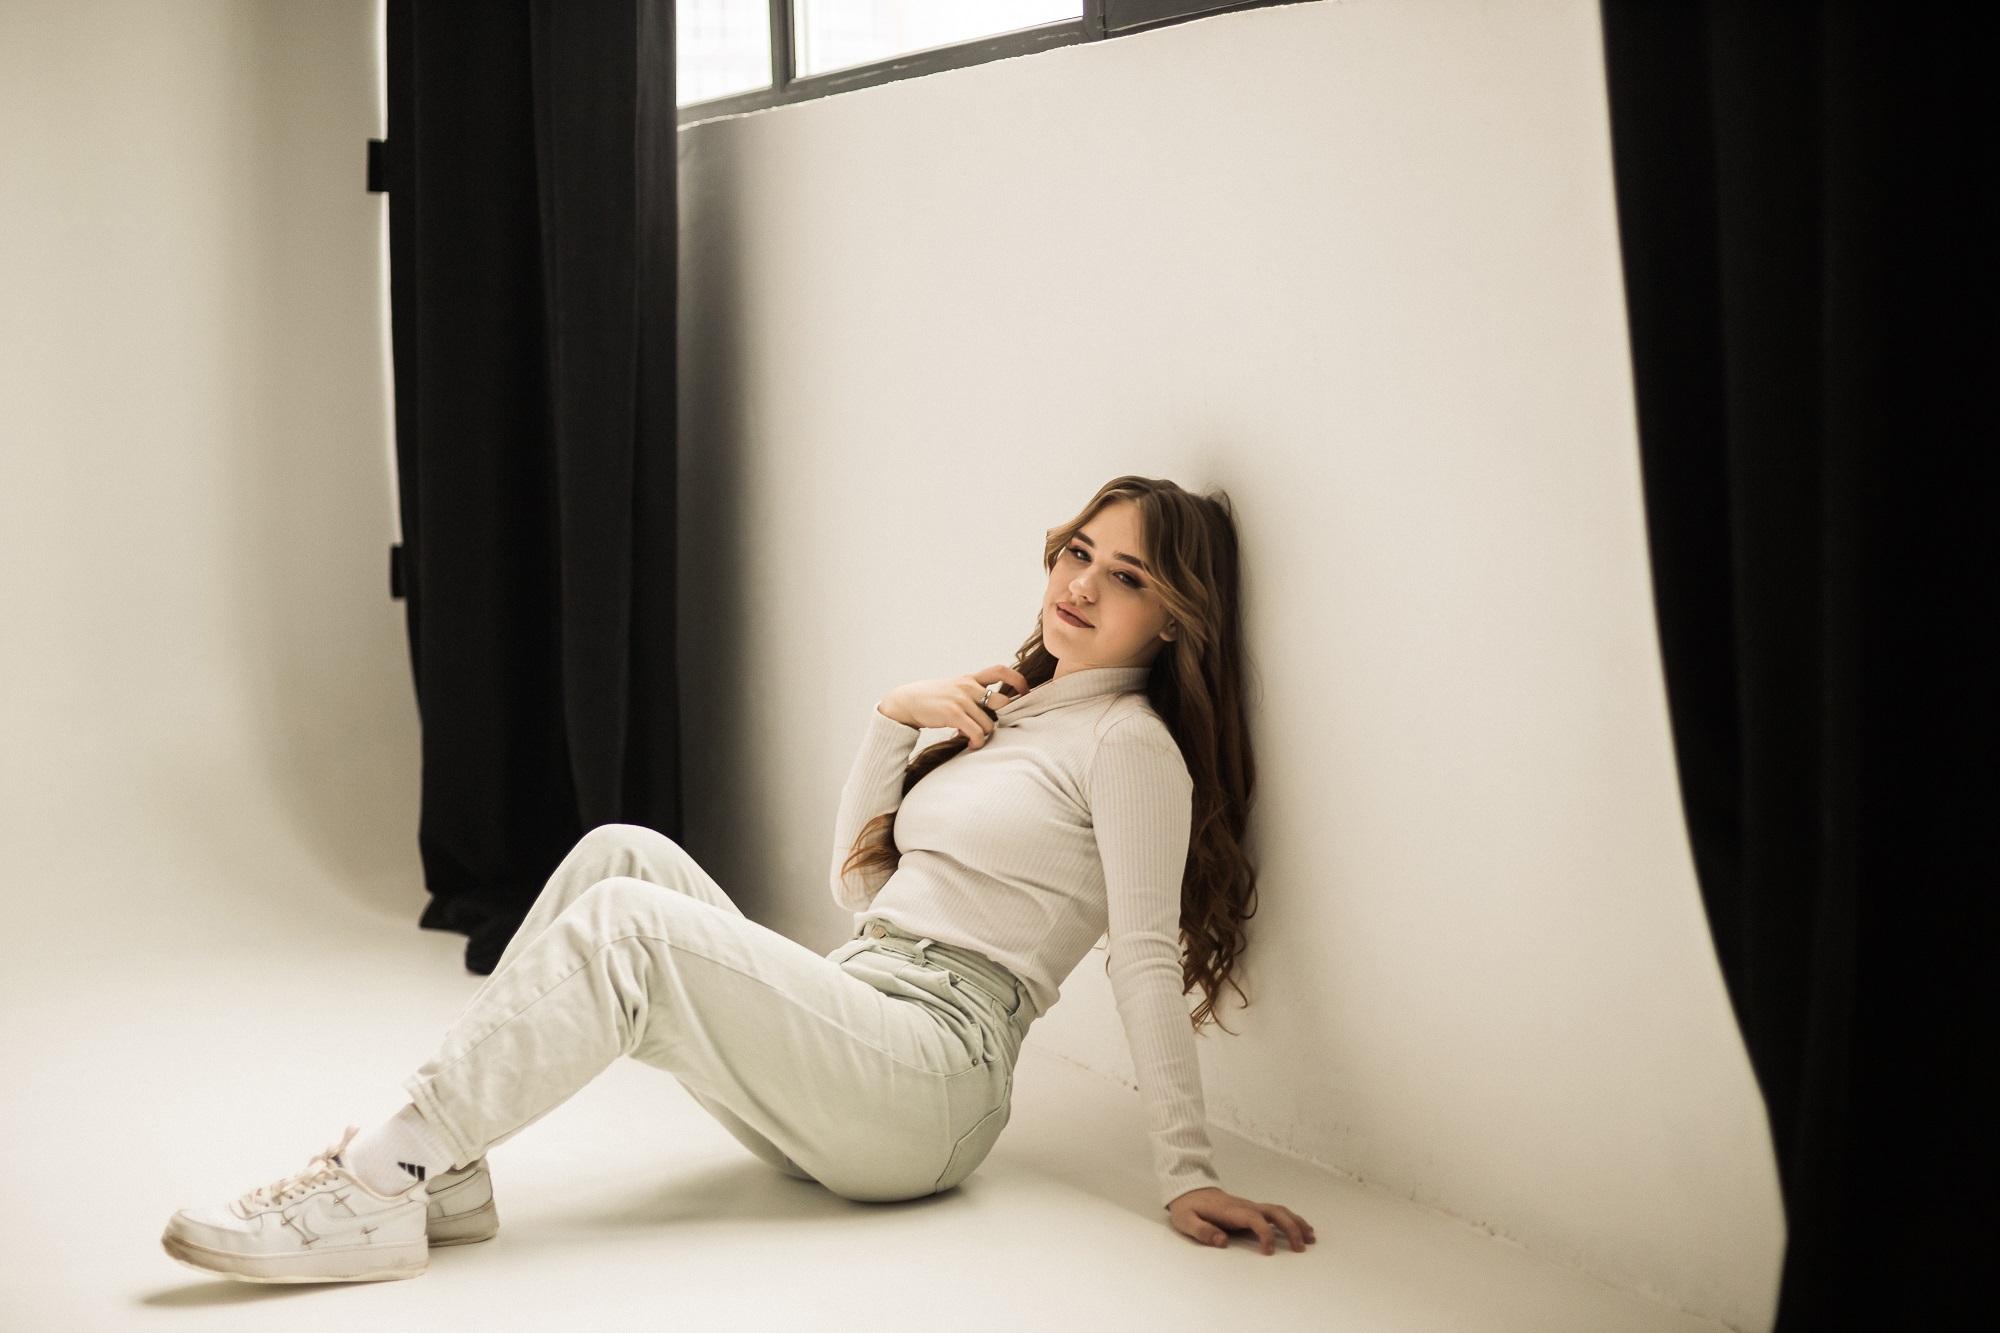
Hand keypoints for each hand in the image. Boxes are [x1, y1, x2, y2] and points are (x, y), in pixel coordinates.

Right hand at [879, 665, 1030, 749]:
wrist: (906, 701)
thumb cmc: (933, 699)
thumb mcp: (954, 689)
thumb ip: (973, 694)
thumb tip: (994, 711)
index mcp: (970, 679)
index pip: (1000, 670)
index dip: (1018, 680)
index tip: (1025, 692)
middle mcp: (968, 686)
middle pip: (1002, 702)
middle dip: (1005, 717)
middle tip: (1000, 727)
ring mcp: (961, 699)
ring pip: (989, 724)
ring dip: (984, 735)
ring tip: (975, 738)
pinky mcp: (953, 713)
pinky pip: (976, 732)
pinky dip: (977, 742)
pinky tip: (971, 744)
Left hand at [1167, 1186, 1315, 1254]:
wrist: (1188, 1190)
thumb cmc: (1188, 1208)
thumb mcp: (1186, 1221)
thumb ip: (1202, 1231)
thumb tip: (1223, 1242)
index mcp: (1230, 1210)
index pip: (1254, 1219)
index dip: (1264, 1234)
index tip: (1269, 1252)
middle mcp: (1244, 1206)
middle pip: (1273, 1212)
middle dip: (1290, 1228)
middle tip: (1302, 1247)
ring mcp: (1249, 1206)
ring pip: (1278, 1210)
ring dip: (1295, 1222)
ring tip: (1311, 1238)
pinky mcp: (1251, 1209)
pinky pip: (1275, 1212)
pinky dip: (1291, 1219)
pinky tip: (1301, 1229)